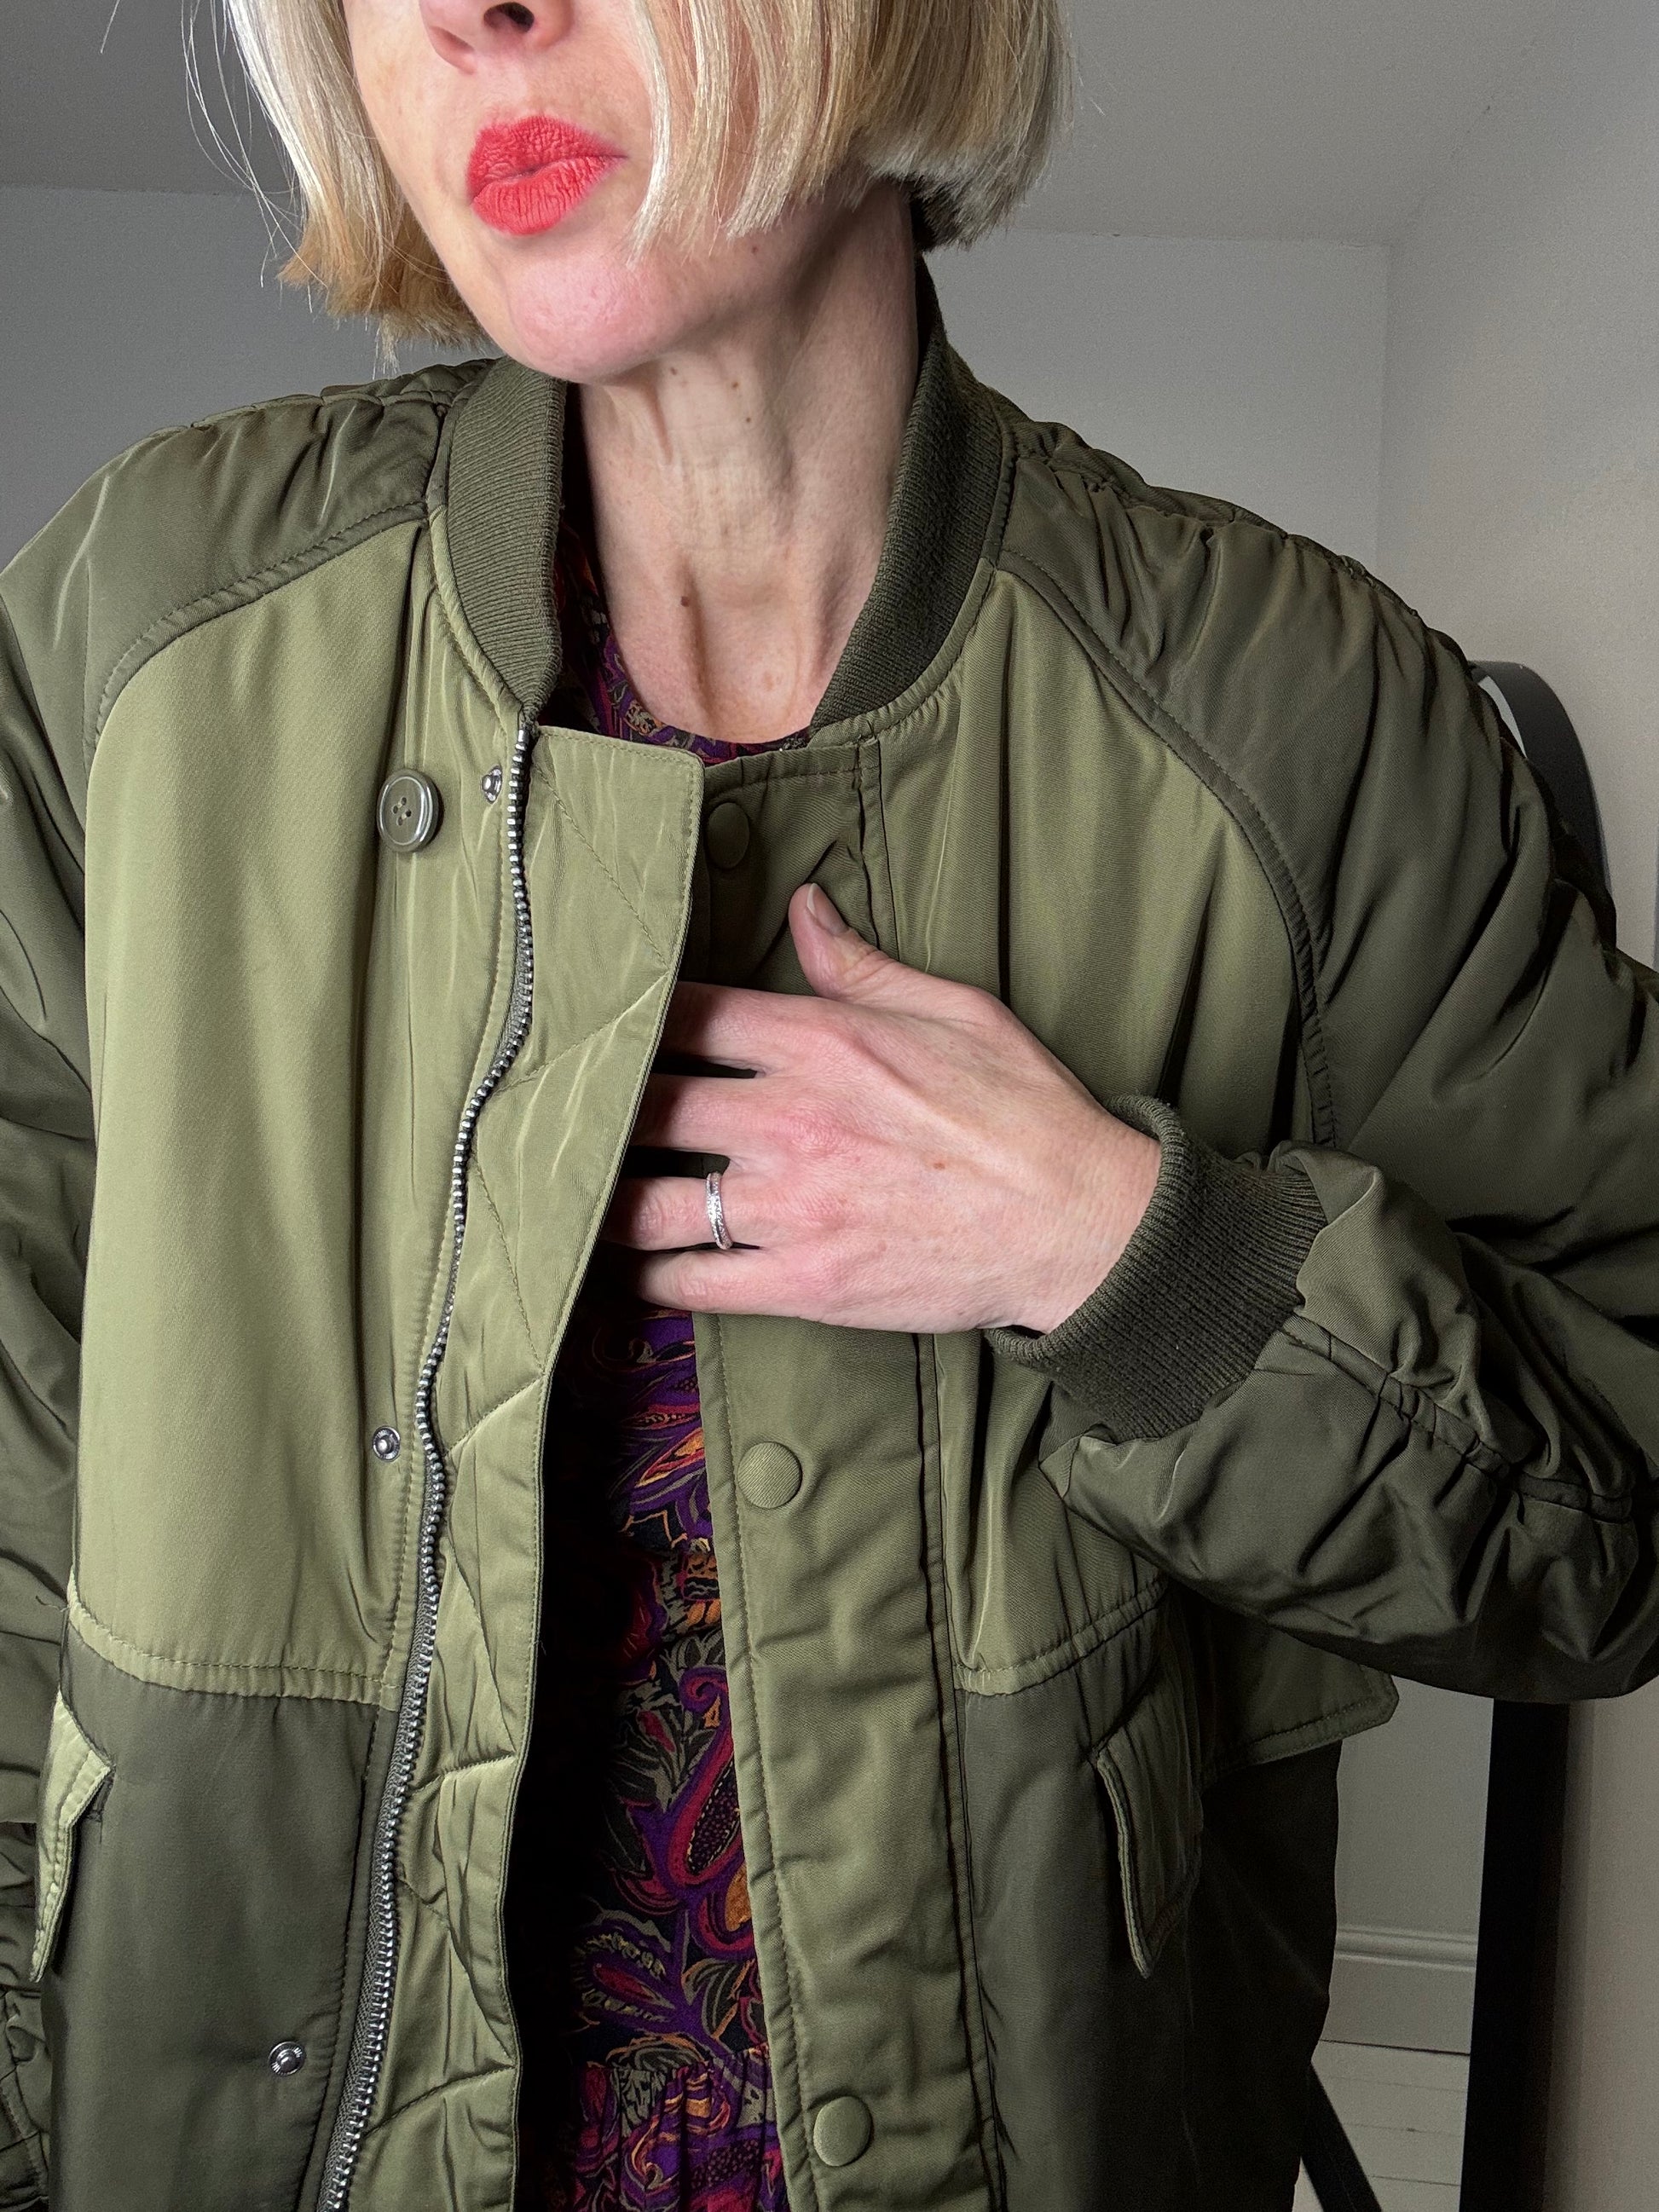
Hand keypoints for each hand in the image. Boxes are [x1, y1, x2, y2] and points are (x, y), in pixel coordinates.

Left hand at [600, 886, 1160, 1333]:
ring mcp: (789, 1207)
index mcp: (819, 1043)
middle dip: (599, 1110)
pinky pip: (690, 1282)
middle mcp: (788, 1120)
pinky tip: (626, 1267)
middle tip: (561, 1113)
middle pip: (645, 1106)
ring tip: (574, 1194)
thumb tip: (803, 907)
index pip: (685, 1015)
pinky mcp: (803, 1283)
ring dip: (602, 1199)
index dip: (632, 1018)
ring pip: (647, 1203)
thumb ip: (859, 965)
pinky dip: (646, 1276)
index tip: (601, 1024)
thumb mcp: (953, 1009)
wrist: (1078, 1222)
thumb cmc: (1023, 1111)